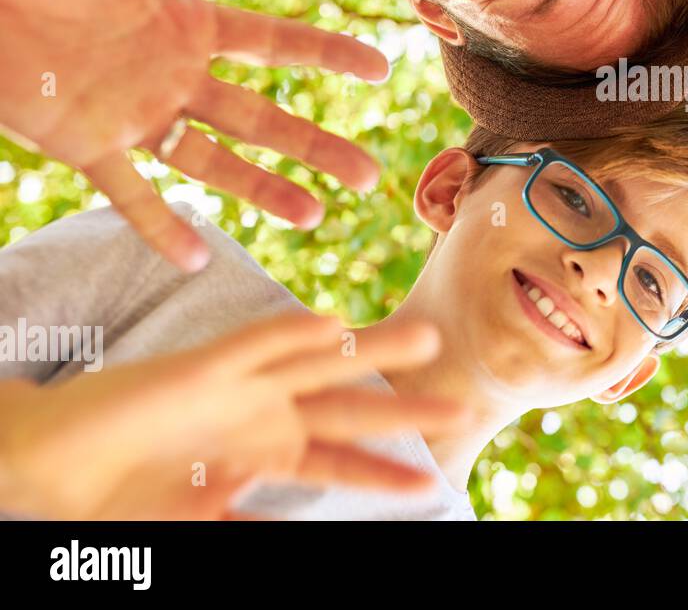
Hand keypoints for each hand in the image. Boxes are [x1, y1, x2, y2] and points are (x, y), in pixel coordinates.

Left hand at [0, 0, 390, 272]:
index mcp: (185, 22)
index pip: (276, 43)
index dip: (330, 53)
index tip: (382, 67)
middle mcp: (172, 76)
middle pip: (262, 117)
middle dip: (317, 146)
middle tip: (369, 177)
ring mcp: (134, 115)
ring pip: (212, 162)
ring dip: (261, 190)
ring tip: (311, 217)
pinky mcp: (86, 146)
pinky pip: (131, 194)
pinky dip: (160, 227)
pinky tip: (197, 260)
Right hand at [0, 313, 459, 519]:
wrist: (50, 462)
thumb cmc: (121, 495)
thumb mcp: (197, 521)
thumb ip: (244, 527)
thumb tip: (291, 539)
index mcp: (266, 452)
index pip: (340, 463)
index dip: (382, 473)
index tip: (429, 483)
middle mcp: (263, 413)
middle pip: (348, 407)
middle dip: (403, 409)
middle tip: (460, 407)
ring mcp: (235, 386)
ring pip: (318, 361)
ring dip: (369, 349)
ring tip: (425, 337)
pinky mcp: (197, 368)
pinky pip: (248, 347)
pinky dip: (286, 335)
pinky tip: (330, 326)